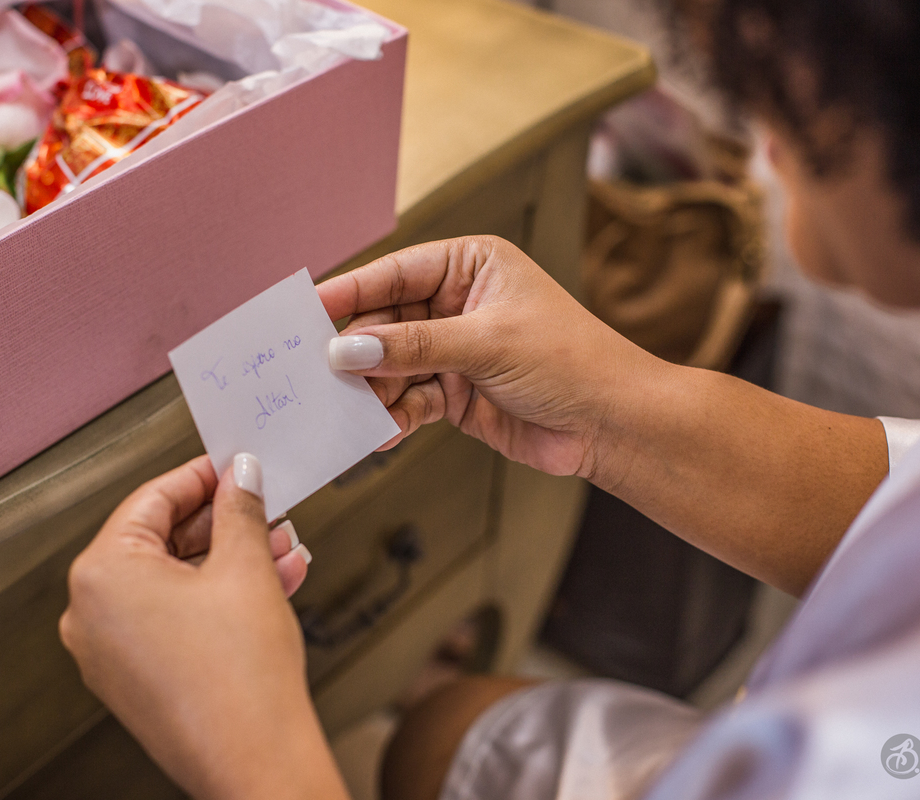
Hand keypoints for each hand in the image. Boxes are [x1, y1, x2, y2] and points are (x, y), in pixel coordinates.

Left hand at [59, 454, 348, 799]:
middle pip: (161, 540)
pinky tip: (269, 584)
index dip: (202, 476)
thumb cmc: (241, 682)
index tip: (233, 466)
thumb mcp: (246, 569)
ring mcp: (109, 651)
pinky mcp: (134, 678)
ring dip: (229, 560)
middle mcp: (91, 613)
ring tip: (280, 548)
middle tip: (264, 506)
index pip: (151, 499)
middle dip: (224, 523)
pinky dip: (216, 598)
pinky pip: (173, 618)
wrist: (256, 765)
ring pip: (173, 582)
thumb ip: (240, 509)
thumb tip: (240, 476)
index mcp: (101, 575)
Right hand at [318, 235, 655, 478]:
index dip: (349, 293)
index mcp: (469, 266)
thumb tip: (347, 350)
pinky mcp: (454, 394)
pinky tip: (382, 431)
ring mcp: (453, 350)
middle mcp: (457, 304)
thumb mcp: (486, 343)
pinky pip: (408, 400)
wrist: (613, 424)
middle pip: (384, 322)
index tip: (305, 312)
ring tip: (349, 410)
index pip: (395, 273)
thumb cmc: (570, 362)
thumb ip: (412, 346)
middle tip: (316, 373)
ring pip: (391, 366)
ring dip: (372, 390)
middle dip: (356, 350)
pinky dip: (393, 416)